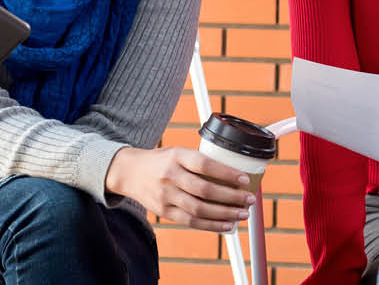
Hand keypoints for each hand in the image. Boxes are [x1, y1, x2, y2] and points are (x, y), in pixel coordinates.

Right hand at [105, 147, 254, 231]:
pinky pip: (191, 222)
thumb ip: (199, 161)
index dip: (227, 174)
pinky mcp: (164, 211)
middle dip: (231, 197)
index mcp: (177, 156)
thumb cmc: (161, 161)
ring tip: (242, 214)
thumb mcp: (178, 152)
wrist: (128, 172)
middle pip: (205, 190)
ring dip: (225, 214)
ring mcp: (166, 196)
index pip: (205, 165)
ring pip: (200, 209)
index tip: (245, 180)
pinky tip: (227, 226)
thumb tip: (233, 173)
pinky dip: (211, 225)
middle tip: (249, 200)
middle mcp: (170, 176)